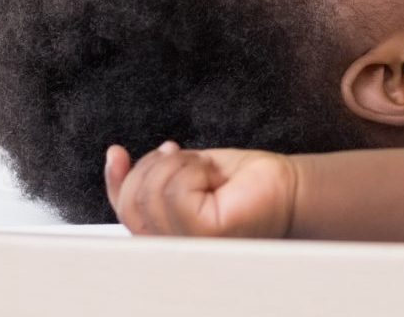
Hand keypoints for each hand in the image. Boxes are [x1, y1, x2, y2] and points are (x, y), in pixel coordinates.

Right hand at [105, 142, 295, 238]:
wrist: (290, 188)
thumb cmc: (246, 183)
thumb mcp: (187, 171)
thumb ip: (151, 175)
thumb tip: (113, 156)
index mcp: (166, 237)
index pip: (124, 211)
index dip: (114, 181)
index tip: (117, 153)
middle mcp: (173, 250)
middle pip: (132, 198)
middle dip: (159, 165)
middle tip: (195, 164)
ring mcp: (187, 247)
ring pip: (152, 189)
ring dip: (181, 164)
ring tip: (209, 172)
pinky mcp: (204, 236)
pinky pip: (175, 189)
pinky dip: (195, 169)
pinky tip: (214, 177)